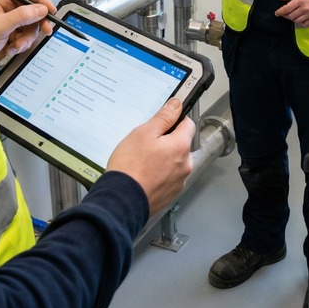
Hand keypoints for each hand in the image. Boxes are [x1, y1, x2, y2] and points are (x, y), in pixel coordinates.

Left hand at [0, 0, 55, 74]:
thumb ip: (21, 16)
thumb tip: (40, 8)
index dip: (40, 0)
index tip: (50, 10)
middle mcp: (5, 9)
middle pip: (32, 10)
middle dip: (37, 23)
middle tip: (45, 30)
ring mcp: (8, 24)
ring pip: (30, 26)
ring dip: (26, 38)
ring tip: (16, 45)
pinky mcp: (9, 37)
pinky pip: (25, 38)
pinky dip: (21, 45)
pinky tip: (10, 49)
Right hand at [107, 98, 195, 216]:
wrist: (120, 202)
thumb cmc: (129, 168)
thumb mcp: (143, 133)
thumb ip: (163, 117)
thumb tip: (176, 105)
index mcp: (181, 147)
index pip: (188, 124)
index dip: (175, 119)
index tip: (164, 121)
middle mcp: (185, 165)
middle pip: (181, 144)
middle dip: (166, 141)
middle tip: (145, 144)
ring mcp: (178, 182)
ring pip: (174, 162)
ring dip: (163, 159)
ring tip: (141, 162)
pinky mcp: (170, 195)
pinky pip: (167, 178)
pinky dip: (158, 174)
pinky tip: (143, 175)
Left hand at [275, 0, 308, 26]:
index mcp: (300, 0)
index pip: (287, 8)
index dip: (280, 12)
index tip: (277, 13)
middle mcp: (304, 9)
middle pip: (290, 16)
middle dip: (285, 15)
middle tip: (284, 13)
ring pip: (296, 21)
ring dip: (292, 19)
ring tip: (292, 15)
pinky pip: (305, 24)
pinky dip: (300, 22)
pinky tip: (300, 18)